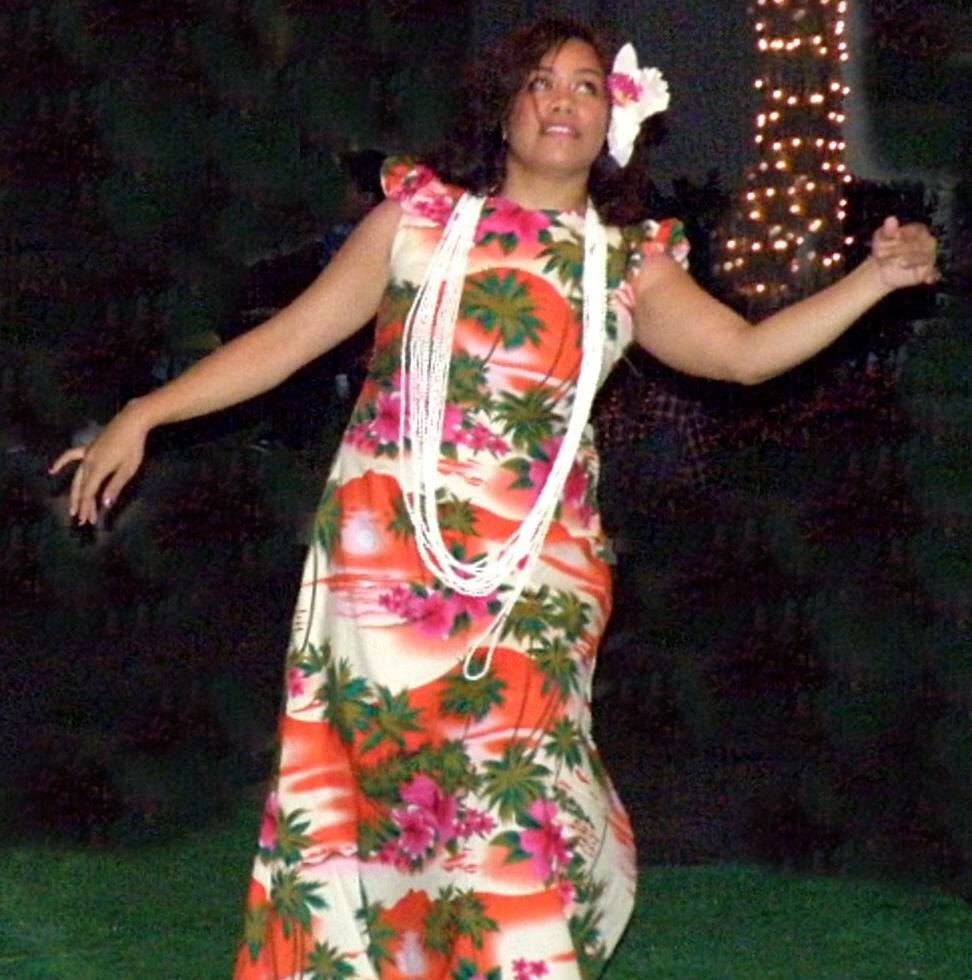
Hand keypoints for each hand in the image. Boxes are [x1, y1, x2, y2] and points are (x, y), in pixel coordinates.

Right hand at [48, 400, 148, 525]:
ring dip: (75, 493)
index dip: (88, 507)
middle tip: (82, 521)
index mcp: (97, 470)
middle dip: (81, 505)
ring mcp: (86, 455)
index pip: (89, 493)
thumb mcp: (127, 469)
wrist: (131, 422)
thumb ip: (115, 487)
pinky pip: (71, 456)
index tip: (88, 520)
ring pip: (77, 477)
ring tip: (72, 508)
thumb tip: (105, 504)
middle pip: (82, 488)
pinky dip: (61, 463)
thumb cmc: (133, 447)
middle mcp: (87, 463)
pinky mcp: (88, 448)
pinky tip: (52, 471)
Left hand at [870, 216, 939, 290]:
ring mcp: (929, 256)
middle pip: (921, 244)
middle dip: (902, 249)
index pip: (916, 231)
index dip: (901, 236)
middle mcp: (927, 242)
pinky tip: (927, 279)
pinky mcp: (927, 271)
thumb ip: (888, 230)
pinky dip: (931, 276)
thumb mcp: (881, 237)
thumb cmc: (884, 248)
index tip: (884, 243)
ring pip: (926, 257)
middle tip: (883, 254)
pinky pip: (932, 273)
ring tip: (899, 263)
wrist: (881, 268)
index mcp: (918, 230)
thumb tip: (890, 220)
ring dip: (913, 260)